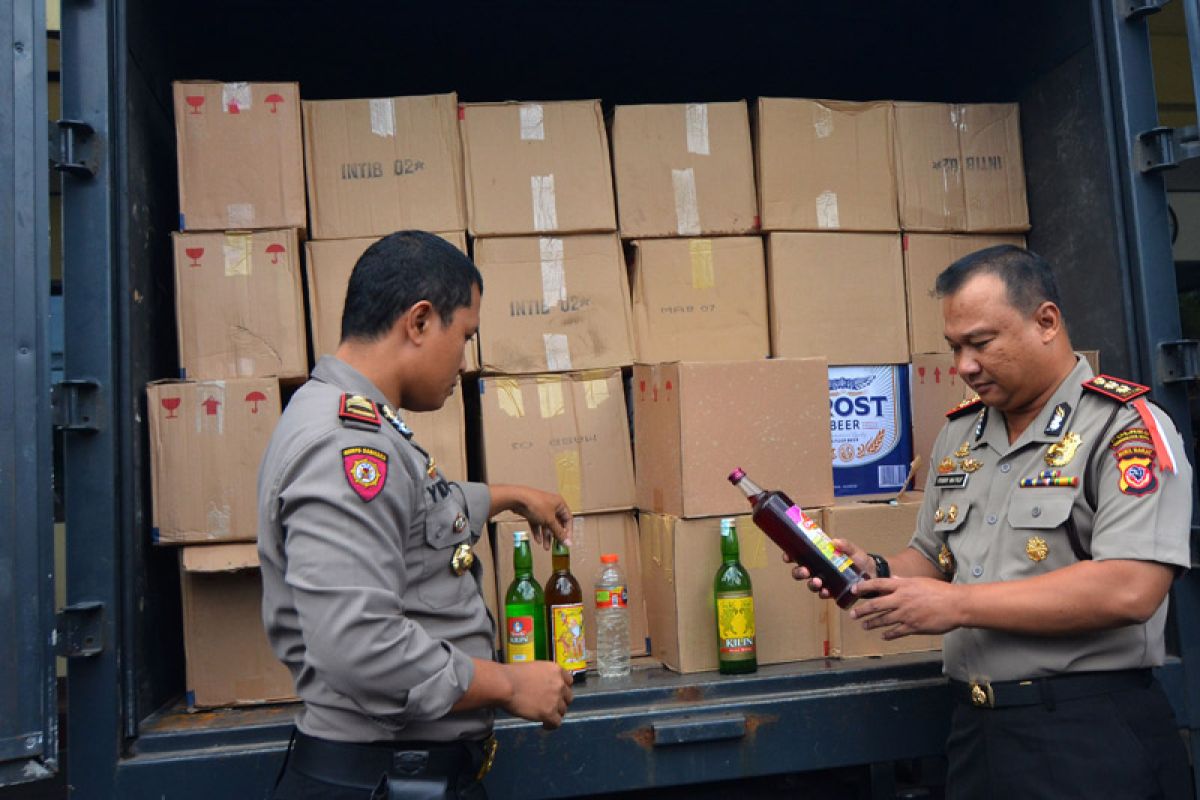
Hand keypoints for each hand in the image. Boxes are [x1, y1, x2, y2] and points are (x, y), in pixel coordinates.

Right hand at [503, 662, 573, 729]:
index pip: (569, 681)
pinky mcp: (549, 713)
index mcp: (555, 670)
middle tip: (550, 705)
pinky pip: (556, 723)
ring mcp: (556, 699)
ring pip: (563, 711)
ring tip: (545, 716)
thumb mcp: (533, 669)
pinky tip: (544, 725)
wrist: (505, 685)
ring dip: (555, 713)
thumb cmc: (512, 675)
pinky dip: (551, 725)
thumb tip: (541, 685)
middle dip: (560, 702)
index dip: (563, 688)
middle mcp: (559, 684)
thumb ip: (543, 676)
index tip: (556, 693)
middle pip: (568, 697)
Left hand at [513, 487, 572, 549]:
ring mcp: (541, 509)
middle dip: (555, 535)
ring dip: (546, 536)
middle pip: (556, 523)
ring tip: (545, 547)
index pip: (568, 519)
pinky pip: (537, 523)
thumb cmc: (537, 506)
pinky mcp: (532, 512)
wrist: (518, 499)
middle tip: (556, 547)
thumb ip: (559, 533)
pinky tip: (538, 540)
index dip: (568, 531)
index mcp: (559, 504)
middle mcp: (552, 505)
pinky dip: (538, 531)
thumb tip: (568, 543)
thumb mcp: (550, 521)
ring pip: (546, 525)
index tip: (566, 542)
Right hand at [783, 538, 868, 599]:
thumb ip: (845, 545)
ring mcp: (824, 581)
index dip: (790, 556)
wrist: (873, 574)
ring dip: (811, 584)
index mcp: (819, 557)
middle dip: (799, 572)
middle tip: (805, 571)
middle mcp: (818, 569)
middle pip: (800, 572)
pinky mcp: (832, 591)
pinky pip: (823, 594)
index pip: (800, 556)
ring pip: (810, 584)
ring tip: (817, 582)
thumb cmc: (860, 559)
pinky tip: (826, 592)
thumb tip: (834, 541)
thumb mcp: (853, 550)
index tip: (787, 556)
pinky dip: (823, 593)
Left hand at [848, 576, 962, 638]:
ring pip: (883, 619)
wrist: (955, 605)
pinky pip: (896, 632)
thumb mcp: (920, 582)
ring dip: (872, 623)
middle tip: (852, 614)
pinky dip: (888, 634)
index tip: (853, 589)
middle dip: (862, 610)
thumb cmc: (940, 591)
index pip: (878, 584)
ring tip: (864, 625)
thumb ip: (905, 582)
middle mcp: (901, 599)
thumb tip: (895, 578)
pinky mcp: (913, 627)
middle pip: (876, 604)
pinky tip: (883, 636)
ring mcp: (906, 614)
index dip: (864, 587)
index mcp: (903, 585)